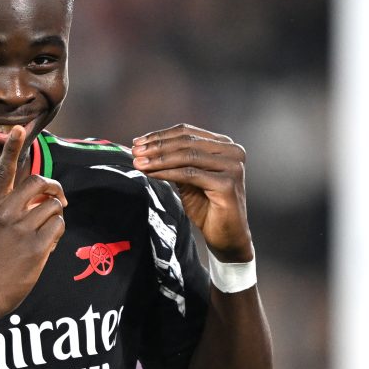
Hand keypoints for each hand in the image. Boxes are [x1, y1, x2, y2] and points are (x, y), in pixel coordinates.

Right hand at [0, 126, 67, 320]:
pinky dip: (58, 233)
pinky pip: (59, 225)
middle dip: (55, 189)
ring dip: (56, 216)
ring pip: (54, 206)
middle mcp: (5, 213)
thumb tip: (30, 195)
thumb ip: (2, 208)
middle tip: (59, 200)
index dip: (12, 148)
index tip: (19, 128)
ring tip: (45, 232)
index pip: (2, 170)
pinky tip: (46, 245)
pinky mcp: (36, 247)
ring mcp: (20, 229)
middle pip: (40, 183)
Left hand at [131, 124, 252, 261]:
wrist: (226, 235)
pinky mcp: (227, 184)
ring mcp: (232, 167)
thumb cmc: (208, 207)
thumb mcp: (188, 179)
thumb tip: (145, 149)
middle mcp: (232, 152)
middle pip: (187, 142)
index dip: (160, 136)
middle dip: (157, 146)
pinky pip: (190, 174)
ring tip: (139, 163)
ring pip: (187, 156)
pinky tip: (152, 174)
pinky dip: (168, 172)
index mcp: (224, 146)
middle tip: (135, 152)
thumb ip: (175, 162)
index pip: (188, 133)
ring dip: (159, 159)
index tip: (138, 142)